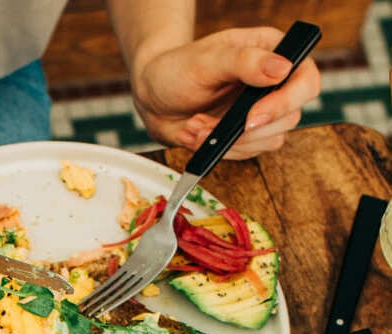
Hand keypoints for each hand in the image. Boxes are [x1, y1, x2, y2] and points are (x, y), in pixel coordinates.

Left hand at [131, 26, 319, 158]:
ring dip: (229, 142)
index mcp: (273, 53)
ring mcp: (261, 111)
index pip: (306, 80)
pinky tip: (197, 133)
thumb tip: (281, 68)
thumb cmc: (178, 69)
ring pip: (269, 140)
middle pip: (289, 117)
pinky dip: (219, 149)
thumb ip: (244, 62)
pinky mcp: (244, 134)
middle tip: (208, 123)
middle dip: (245, 130)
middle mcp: (274, 83)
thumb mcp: (208, 60)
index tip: (251, 117)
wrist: (154, 96)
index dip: (286, 102)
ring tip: (196, 125)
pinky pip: (246, 152)